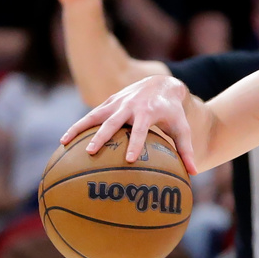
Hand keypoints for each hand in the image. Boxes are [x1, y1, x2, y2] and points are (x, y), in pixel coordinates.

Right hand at [61, 75, 198, 174]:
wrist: (160, 84)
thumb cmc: (172, 112)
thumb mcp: (181, 128)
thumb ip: (186, 150)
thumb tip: (194, 173)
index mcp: (148, 113)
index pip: (141, 130)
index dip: (135, 143)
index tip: (128, 159)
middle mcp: (130, 106)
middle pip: (113, 123)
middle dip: (102, 137)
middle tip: (91, 153)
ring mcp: (116, 103)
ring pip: (95, 116)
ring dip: (80, 129)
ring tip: (64, 144)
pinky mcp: (108, 103)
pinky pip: (90, 116)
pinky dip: (77, 126)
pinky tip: (64, 141)